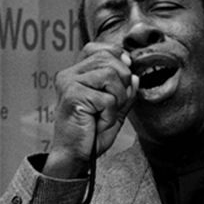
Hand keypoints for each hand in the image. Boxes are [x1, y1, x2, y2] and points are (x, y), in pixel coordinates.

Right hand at [42, 43, 138, 178]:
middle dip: (122, 82)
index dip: (117, 57)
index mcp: (76, 72)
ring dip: (117, 99)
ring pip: (111, 75)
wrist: (74, 155)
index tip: (124, 75)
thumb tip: (134, 74)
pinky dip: (110, 114)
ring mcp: (69, 83)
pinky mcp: (73, 96)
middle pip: (109, 59)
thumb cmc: (91, 132)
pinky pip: (107, 98)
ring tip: (104, 114)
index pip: (99, 48)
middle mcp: (69, 74)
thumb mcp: (115, 107)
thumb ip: (125, 89)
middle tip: (113, 104)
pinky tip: (98, 122)